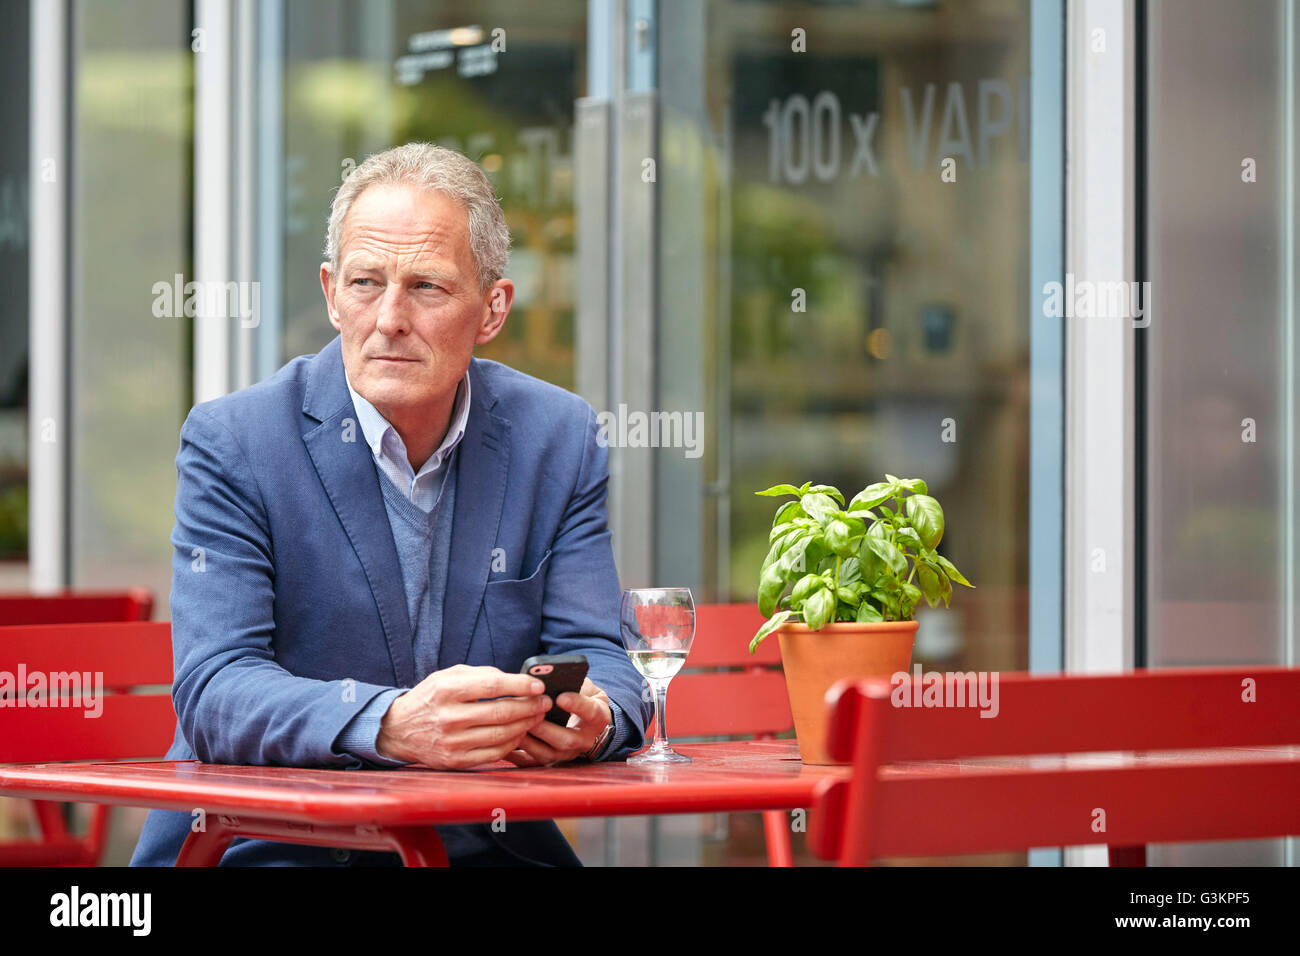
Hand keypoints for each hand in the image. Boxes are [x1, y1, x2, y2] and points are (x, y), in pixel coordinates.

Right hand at [375, 664, 551, 769]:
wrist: (398, 730)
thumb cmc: (430, 698)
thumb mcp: (448, 676)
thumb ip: (481, 674)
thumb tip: (517, 679)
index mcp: (446, 690)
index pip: (492, 686)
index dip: (520, 685)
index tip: (539, 685)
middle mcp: (448, 717)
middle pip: (501, 712)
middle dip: (530, 706)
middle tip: (545, 702)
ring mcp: (452, 742)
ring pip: (501, 735)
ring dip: (525, 725)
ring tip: (537, 716)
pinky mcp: (455, 761)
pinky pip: (494, 754)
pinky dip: (512, 743)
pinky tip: (520, 733)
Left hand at [504, 678, 610, 766]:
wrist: (587, 720)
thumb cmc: (582, 696)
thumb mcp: (584, 685)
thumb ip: (571, 681)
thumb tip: (545, 678)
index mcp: (597, 717)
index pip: (591, 712)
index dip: (577, 705)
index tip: (561, 697)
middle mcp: (585, 740)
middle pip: (567, 740)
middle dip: (546, 728)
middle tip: (529, 715)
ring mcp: (568, 754)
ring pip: (548, 754)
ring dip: (529, 742)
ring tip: (512, 727)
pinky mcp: (551, 761)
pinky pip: (532, 763)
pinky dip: (516, 756)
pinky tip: (504, 744)